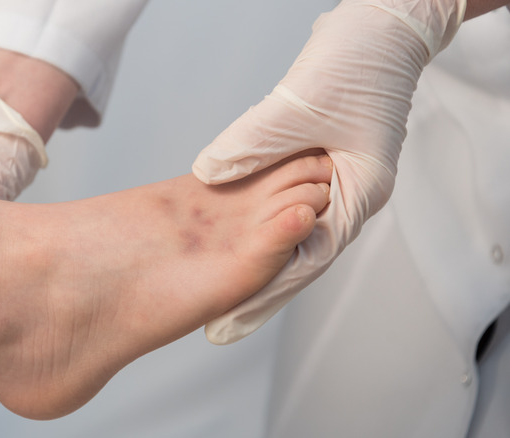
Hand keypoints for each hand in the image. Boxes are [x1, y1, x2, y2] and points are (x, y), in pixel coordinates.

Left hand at [192, 0, 464, 343]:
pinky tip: (232, 231)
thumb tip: (208, 176)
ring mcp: (335, 178)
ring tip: (222, 287)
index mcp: (358, 190)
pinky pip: (284, 199)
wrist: (381, 25)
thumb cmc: (360, 58)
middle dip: (260, 286)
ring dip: (260, 256)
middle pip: (299, 252)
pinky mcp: (318, 161)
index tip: (231, 318)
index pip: (307, 257)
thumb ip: (253, 144)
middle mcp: (348, 192)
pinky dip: (261, 217)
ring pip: (292, 229)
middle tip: (219, 319)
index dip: (266, 292)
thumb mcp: (298, 104)